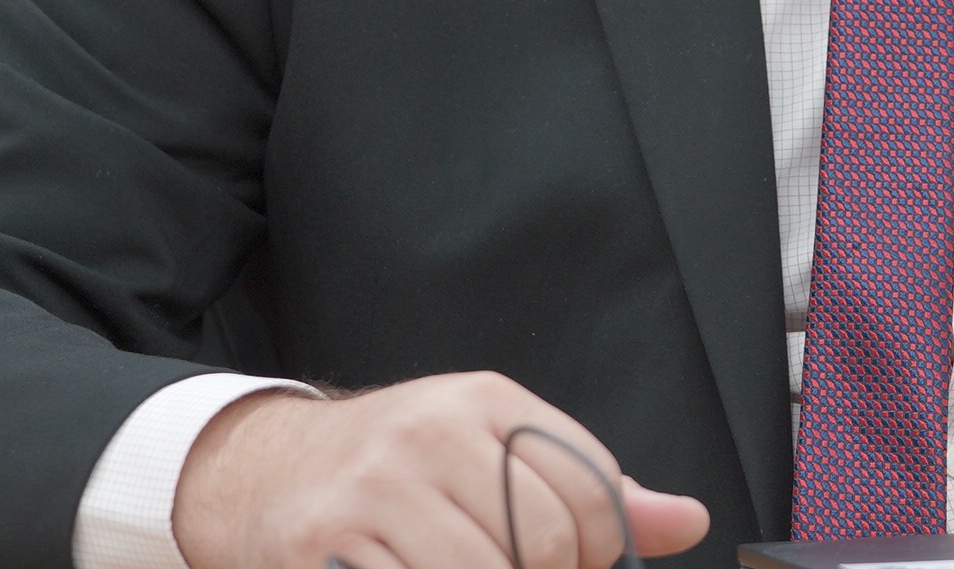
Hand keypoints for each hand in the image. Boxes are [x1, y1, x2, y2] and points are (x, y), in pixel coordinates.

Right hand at [172, 373, 711, 568]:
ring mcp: (373, 490)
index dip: (597, 549)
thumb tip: (686, 520)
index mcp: (486, 401)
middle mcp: (430, 432)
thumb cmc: (399, 466)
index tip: (572, 559)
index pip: (591, 492)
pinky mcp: (324, 545)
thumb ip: (590, 488)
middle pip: (542, 542)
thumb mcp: (494, 449)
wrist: (266, 468)